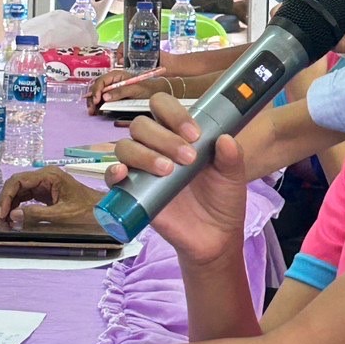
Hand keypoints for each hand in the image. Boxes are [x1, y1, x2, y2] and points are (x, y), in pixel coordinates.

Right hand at [0, 166, 100, 222]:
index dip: (6, 197)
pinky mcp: (45, 192)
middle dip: (5, 201)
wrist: (102, 210)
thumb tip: (13, 215)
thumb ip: (36, 214)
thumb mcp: (61, 215)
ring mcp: (44, 184)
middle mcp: (44, 176)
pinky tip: (13, 218)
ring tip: (4, 222)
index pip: (19, 181)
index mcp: (49, 176)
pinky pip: (26, 197)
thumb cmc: (86, 211)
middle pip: (16, 185)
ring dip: (10, 205)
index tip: (1, 214)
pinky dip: (18, 207)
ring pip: (19, 191)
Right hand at [87, 69, 174, 112]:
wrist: (154, 94)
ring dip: (93, 103)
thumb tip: (105, 97)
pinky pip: (102, 101)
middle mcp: (111, 81)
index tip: (96, 100)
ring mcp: (111, 90)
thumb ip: (120, 92)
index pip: (101, 81)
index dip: (96, 90)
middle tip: (91, 110)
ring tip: (92, 112)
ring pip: (97, 95)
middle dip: (92, 98)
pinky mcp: (112, 98)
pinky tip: (96, 112)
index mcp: (116, 75)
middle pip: (97, 88)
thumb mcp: (135, 89)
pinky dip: (98, 106)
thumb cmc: (146, 89)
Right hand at [107, 92, 245, 265]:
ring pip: (125, 146)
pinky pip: (111, 176)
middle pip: (142, 125)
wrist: (215, 236)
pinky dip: (112, 171)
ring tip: (167, 170)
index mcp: (179, 134)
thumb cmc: (222, 199)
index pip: (163, 107)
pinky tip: (123, 173)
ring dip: (144, 154)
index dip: (174, 114)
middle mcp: (156, 147)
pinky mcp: (132, 192)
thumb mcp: (232, 176)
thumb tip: (225, 138)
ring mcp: (142, 169)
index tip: (194, 135)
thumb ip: (231, 156)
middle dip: (163, 137)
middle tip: (188, 158)